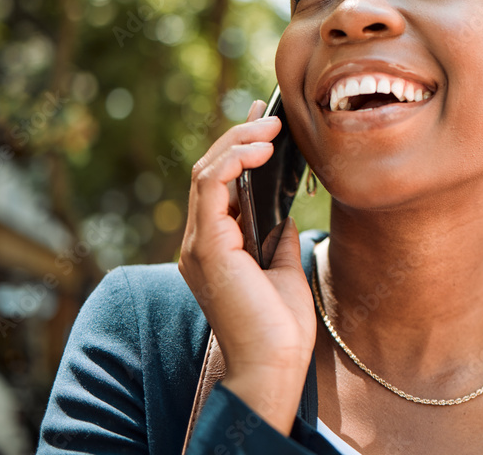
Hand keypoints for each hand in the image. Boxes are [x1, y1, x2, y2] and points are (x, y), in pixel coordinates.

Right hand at [178, 100, 315, 433]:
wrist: (276, 365)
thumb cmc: (281, 327)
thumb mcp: (282, 268)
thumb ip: (275, 237)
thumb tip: (283, 211)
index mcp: (216, 247)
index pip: (220, 184)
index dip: (240, 148)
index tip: (265, 121)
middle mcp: (200, 242)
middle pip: (210, 171)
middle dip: (240, 137)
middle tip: (271, 116)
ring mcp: (199, 244)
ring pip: (206, 171)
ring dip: (240, 143)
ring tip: (271, 128)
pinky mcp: (207, 246)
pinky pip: (210, 186)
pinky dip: (233, 160)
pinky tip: (259, 149)